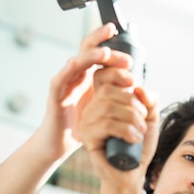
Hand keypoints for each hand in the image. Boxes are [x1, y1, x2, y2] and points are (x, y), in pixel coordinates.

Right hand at [35, 23, 131, 161]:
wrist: (60, 143)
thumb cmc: (84, 125)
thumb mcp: (107, 109)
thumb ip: (121, 97)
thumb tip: (139, 88)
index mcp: (90, 77)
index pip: (102, 55)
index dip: (114, 50)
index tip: (130, 50)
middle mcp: (77, 76)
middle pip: (90, 53)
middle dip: (108, 52)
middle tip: (126, 60)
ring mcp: (65, 84)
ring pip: (76, 62)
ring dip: (91, 57)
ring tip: (104, 54)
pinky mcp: (54, 97)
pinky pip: (58, 81)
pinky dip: (65, 71)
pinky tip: (74, 64)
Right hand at [80, 60, 159, 193]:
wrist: (132, 174)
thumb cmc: (139, 147)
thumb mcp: (150, 120)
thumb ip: (149, 101)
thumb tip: (139, 88)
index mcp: (104, 101)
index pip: (102, 76)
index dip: (116, 73)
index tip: (134, 82)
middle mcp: (92, 109)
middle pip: (108, 91)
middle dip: (133, 103)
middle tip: (143, 120)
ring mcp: (87, 123)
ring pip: (108, 107)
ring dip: (132, 118)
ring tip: (140, 132)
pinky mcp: (88, 138)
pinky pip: (106, 125)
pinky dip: (126, 129)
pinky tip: (134, 139)